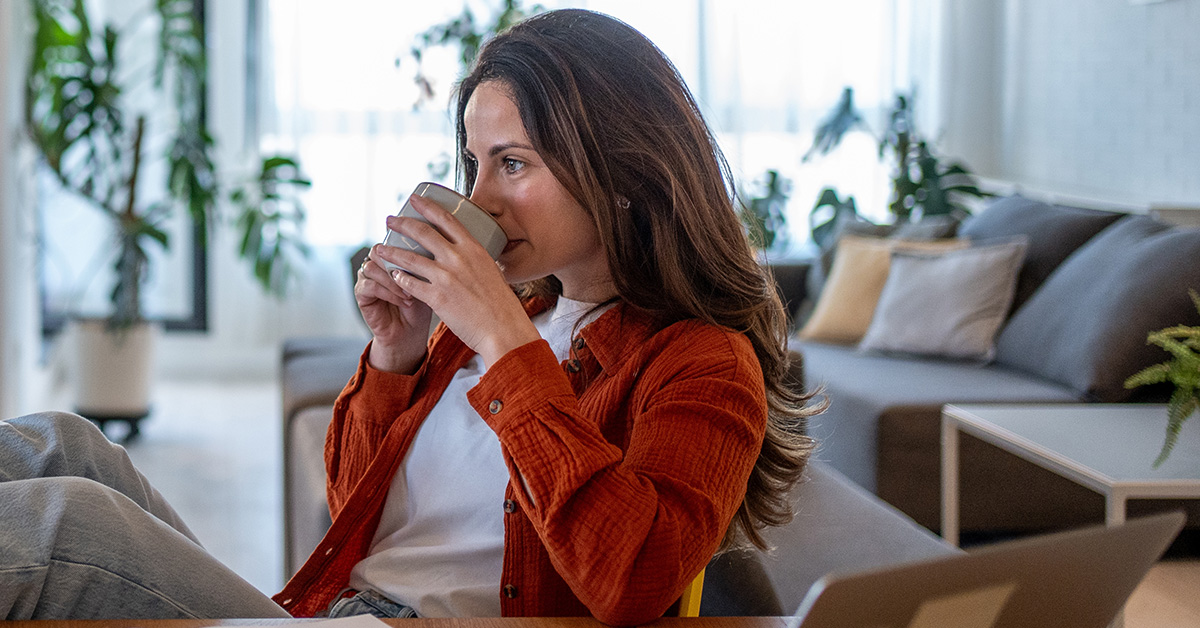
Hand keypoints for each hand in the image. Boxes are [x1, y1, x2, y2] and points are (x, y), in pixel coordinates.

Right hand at [355, 244, 432, 373]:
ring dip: (393, 279)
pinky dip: (388, 292)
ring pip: (372, 267)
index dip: (403, 245)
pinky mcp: (361, 294)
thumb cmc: (422, 303)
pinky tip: (403, 300)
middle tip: (414, 275)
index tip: (422, 254)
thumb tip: (432, 245)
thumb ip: (424, 261)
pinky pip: (370, 286)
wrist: (412, 331)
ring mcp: (366, 278)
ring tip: (411, 293)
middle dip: (396, 261)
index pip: (391, 239)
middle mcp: (376, 263)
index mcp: (391, 255)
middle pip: (378, 250)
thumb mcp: (427, 279)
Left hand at [373, 194, 539, 367]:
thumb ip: (476, 261)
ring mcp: (447, 277)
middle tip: (390, 220)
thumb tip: (468, 256)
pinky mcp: (437, 297)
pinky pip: (410, 284)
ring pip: (410, 258)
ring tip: (380, 248)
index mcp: (474, 249)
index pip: (446, 219)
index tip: (414, 200)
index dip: (427, 206)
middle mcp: (459, 259)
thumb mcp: (492, 272)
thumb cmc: (501, 306)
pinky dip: (399, 279)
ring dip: (391, 252)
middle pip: (423, 233)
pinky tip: (393, 276)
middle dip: (402, 224)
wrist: (503, 329)